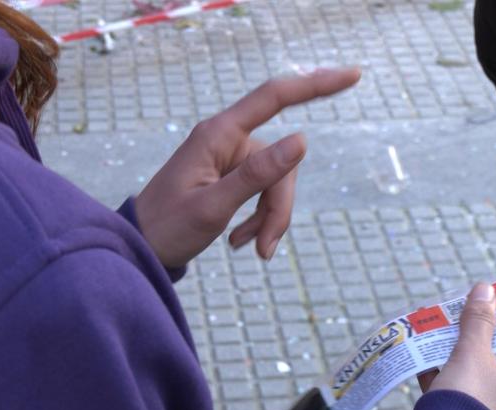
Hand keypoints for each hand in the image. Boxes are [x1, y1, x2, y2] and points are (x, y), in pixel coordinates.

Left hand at [135, 68, 361, 267]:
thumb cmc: (168, 226)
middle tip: (264, 248)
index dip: (316, 84)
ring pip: (277, 182)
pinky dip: (260, 220)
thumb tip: (302, 140)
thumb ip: (257, 175)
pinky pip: (265, 192)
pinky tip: (240, 241)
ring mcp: (231, 158)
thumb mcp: (213, 206)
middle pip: (282, 160)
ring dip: (269, 218)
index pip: (275, 97)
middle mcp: (227, 139)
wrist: (141, 248)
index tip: (353, 75)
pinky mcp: (233, 176)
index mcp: (219, 134)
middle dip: (279, 206)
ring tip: (248, 248)